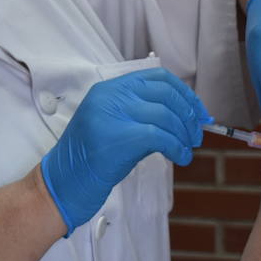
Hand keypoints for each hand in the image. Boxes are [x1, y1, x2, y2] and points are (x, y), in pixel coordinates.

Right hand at [41, 67, 208, 234]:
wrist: (63, 182)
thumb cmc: (90, 159)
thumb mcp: (113, 125)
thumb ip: (142, 114)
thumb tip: (184, 116)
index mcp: (109, 89)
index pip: (156, 77)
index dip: (184, 93)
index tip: (198, 111)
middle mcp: (110, 96)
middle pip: (165, 93)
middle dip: (189, 113)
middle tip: (196, 134)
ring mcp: (113, 115)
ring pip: (166, 115)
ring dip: (184, 134)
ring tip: (188, 149)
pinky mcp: (120, 137)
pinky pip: (161, 137)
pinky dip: (177, 147)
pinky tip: (181, 157)